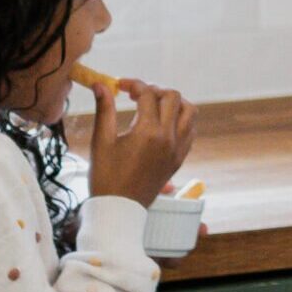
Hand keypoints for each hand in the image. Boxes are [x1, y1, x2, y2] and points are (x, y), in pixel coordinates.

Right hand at [86, 79, 196, 207]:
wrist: (120, 207)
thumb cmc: (106, 175)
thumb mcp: (101, 141)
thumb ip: (105, 110)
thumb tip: (101, 85)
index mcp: (149, 132)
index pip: (148, 94)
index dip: (134, 84)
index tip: (120, 85)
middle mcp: (169, 137)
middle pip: (173, 98)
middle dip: (155, 90)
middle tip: (136, 95)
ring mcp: (178, 148)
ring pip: (190, 112)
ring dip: (175, 102)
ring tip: (154, 105)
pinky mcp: (180, 158)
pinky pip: (190, 130)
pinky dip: (181, 119)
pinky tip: (163, 123)